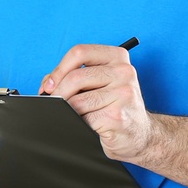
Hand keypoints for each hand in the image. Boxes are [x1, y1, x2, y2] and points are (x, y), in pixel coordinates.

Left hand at [39, 43, 154, 162]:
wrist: (139, 135)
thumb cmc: (113, 107)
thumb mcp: (97, 84)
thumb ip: (72, 76)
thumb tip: (48, 84)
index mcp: (117, 57)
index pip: (80, 52)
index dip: (59, 69)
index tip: (50, 85)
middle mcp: (124, 72)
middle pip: (76, 77)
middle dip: (58, 93)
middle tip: (54, 103)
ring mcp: (123, 94)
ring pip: (77, 101)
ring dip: (68, 111)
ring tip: (75, 115)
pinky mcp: (118, 116)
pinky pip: (84, 119)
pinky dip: (78, 124)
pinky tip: (88, 125)